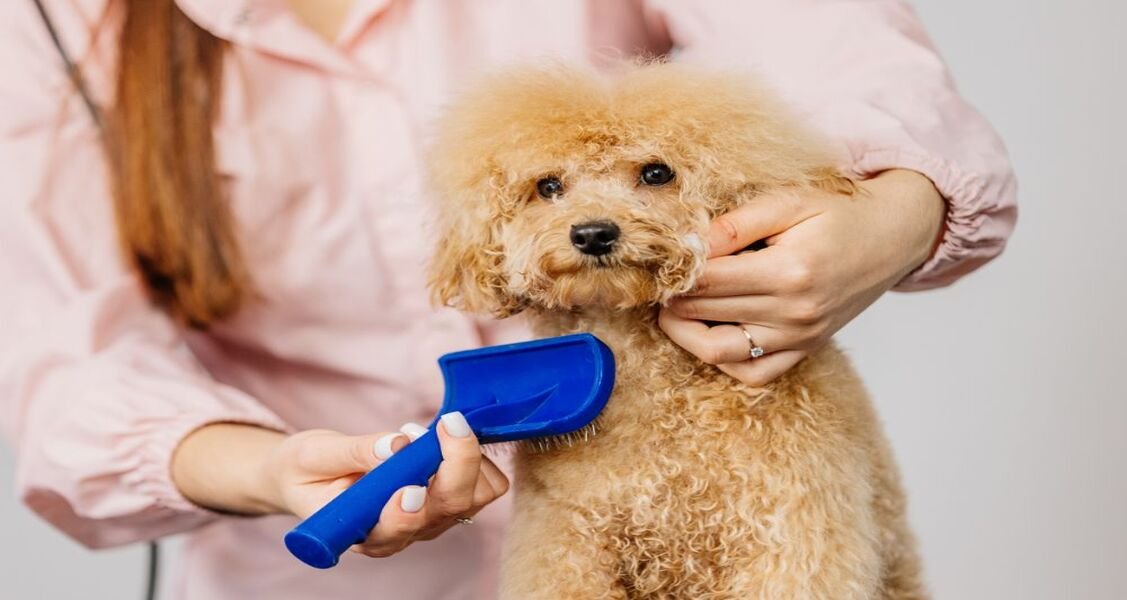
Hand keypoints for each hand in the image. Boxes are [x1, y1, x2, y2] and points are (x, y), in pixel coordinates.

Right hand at [172, 414, 508, 558]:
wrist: (308, 474)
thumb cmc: (307, 470)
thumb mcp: (316, 455)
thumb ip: (355, 453)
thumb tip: (397, 444)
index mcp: (364, 534)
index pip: (396, 532)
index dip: (408, 513)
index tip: (409, 485)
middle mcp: (404, 532)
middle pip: (451, 507)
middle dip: (457, 462)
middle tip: (445, 422)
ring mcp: (430, 517)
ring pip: (476, 495)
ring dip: (464, 455)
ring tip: (427, 430)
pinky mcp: (446, 498)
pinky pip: (483, 483)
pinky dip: (471, 453)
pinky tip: (438, 436)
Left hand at [659, 169, 944, 385]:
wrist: (890, 237)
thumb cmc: (837, 214)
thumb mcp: (788, 202)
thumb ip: (735, 224)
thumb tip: (686, 242)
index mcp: (789, 271)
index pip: (707, 280)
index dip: (673, 271)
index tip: (654, 260)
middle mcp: (794, 313)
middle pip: (705, 313)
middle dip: (671, 297)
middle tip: (656, 279)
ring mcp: (800, 338)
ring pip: (718, 351)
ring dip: (684, 332)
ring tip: (672, 307)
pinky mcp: (804, 351)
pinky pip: (751, 372)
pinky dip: (721, 358)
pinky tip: (709, 330)